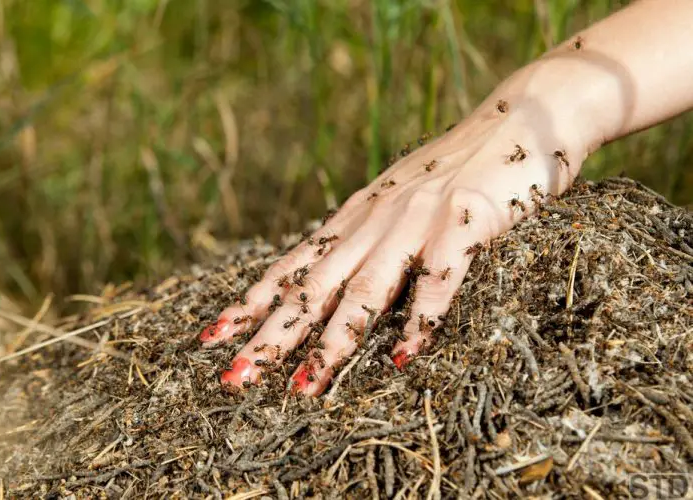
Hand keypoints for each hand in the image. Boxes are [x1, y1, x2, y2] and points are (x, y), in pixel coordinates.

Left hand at [199, 85, 585, 395]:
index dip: (253, 301)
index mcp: (358, 216)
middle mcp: (378, 219)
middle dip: (273, 334)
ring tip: (303, 386)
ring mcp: (420, 219)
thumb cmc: (459, 167)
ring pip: (365, 289)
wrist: (521, 118)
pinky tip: (404, 358)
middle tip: (235, 377)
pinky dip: (420, 320)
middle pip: (316, 285)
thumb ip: (368, 233)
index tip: (215, 335)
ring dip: (333, 341)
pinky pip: (438, 280)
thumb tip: (334, 275)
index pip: (294, 264)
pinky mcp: (466, 221)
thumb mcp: (399, 198)